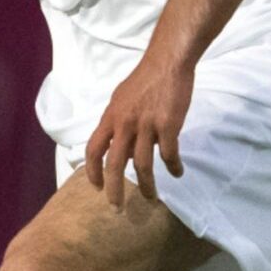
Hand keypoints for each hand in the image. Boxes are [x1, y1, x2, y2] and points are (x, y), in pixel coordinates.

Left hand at [86, 52, 192, 210]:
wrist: (168, 62)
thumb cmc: (145, 79)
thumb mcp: (122, 100)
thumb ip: (118, 124)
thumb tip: (121, 150)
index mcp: (110, 117)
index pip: (93, 149)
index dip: (92, 171)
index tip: (97, 187)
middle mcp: (124, 123)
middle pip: (114, 164)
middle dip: (114, 190)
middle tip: (117, 208)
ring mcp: (146, 125)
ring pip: (142, 165)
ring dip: (147, 185)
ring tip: (151, 197)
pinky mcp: (168, 125)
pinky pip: (168, 154)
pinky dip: (173, 167)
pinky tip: (177, 172)